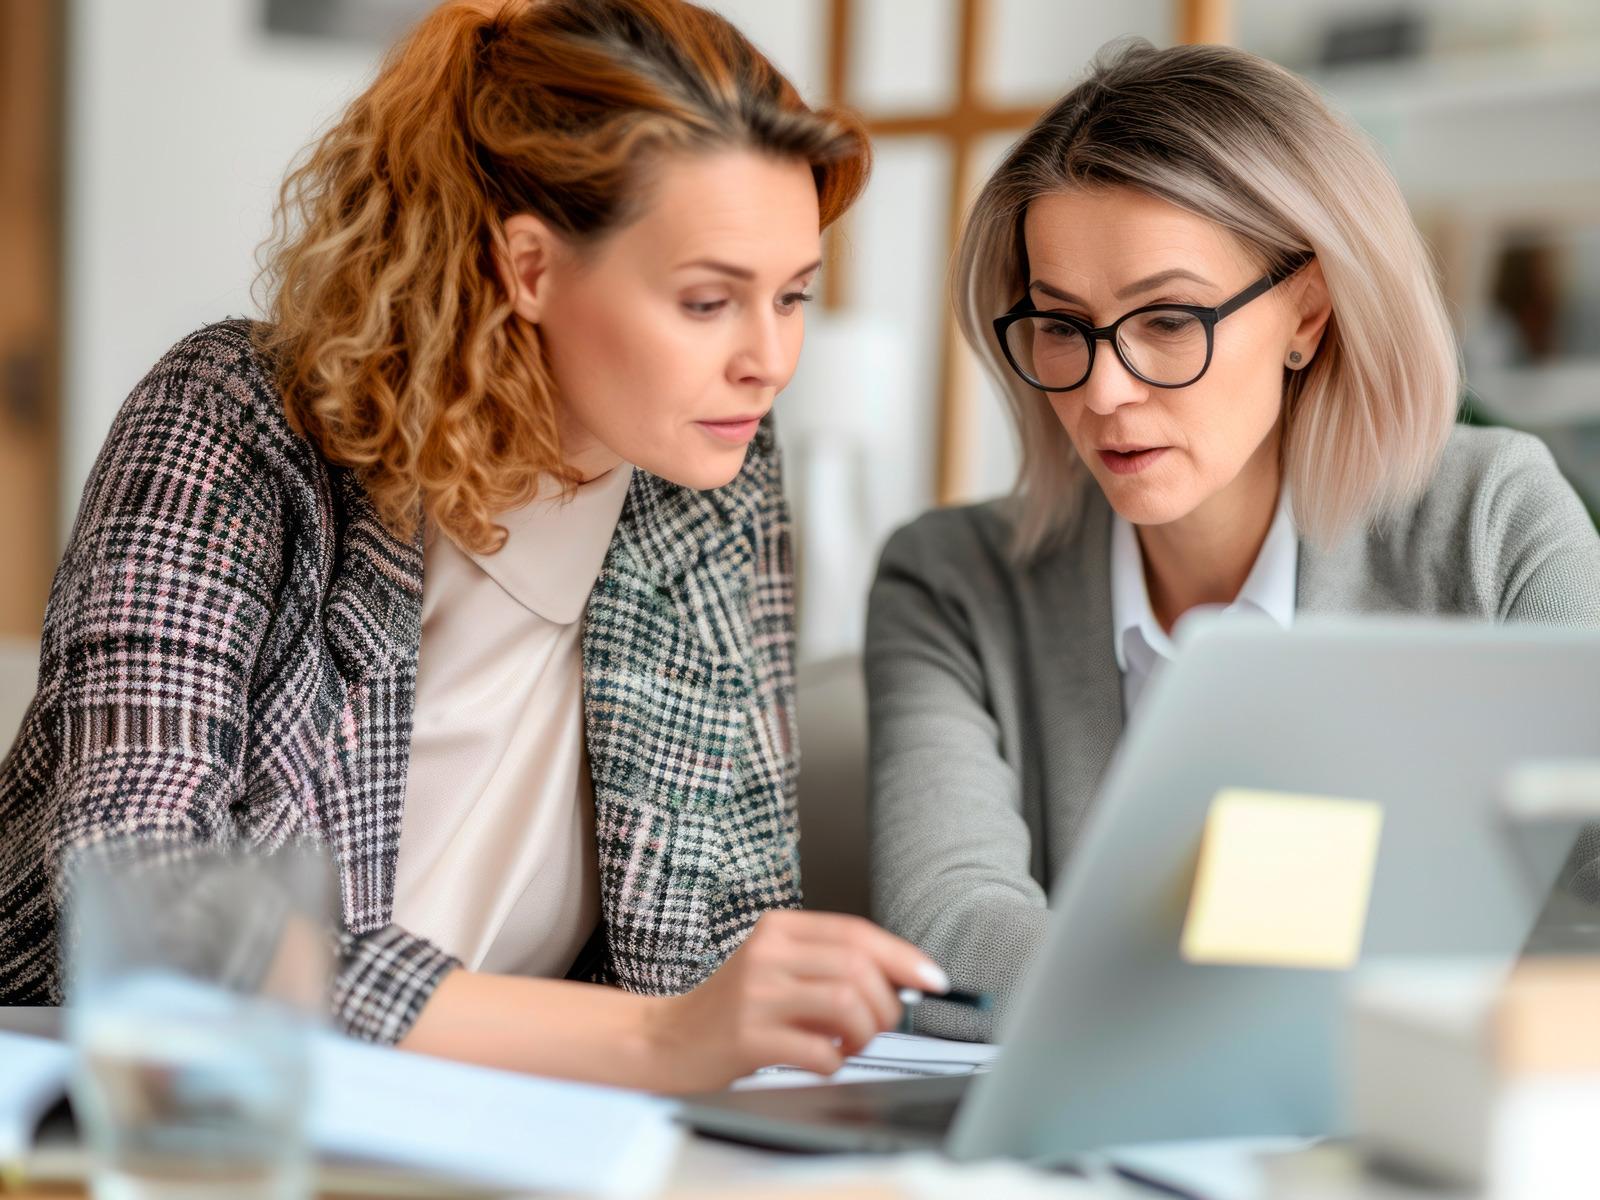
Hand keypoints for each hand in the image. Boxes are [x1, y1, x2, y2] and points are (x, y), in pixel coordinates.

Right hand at [639, 910, 948, 1092]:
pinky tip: (822, 1061)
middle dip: (886, 1004)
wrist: (669, 1039)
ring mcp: (755, 994)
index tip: (934, 979)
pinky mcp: (747, 1037)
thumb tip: (904, 980)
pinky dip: (835, 1062)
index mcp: (779, 928)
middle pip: (857, 967)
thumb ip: (829, 965)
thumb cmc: (735, 1007)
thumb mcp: (778, 968)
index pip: (856, 932)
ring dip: (864, 1033)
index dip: (903, 956)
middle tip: (878, 1026)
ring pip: (845, 1003)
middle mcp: (767, 953)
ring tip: (850, 1044)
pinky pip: (818, 1050)